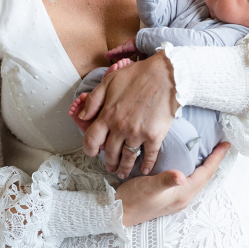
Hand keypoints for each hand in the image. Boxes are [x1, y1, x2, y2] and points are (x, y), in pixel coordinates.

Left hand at [80, 51, 179, 177]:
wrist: (165, 75)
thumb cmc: (138, 75)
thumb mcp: (109, 82)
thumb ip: (94, 100)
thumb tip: (82, 116)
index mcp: (107, 115)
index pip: (91, 139)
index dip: (89, 149)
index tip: (92, 153)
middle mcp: (120, 127)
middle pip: (110, 152)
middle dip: (108, 162)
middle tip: (110, 166)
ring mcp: (138, 133)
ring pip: (127, 157)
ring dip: (124, 168)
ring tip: (123, 172)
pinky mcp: (155, 136)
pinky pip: (149, 155)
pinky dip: (147, 165)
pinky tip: (146, 170)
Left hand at [105, 36, 144, 60]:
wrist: (145, 43)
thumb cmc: (145, 48)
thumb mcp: (143, 56)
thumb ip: (141, 60)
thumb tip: (141, 65)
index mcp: (133, 50)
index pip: (127, 54)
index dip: (123, 56)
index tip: (120, 59)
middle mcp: (128, 48)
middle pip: (120, 53)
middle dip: (116, 55)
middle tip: (111, 57)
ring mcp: (125, 47)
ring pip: (116, 52)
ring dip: (111, 54)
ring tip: (106, 56)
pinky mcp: (122, 47)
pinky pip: (115, 51)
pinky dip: (111, 53)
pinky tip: (106, 55)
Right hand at [115, 142, 229, 225]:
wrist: (117, 214)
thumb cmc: (132, 200)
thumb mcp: (148, 187)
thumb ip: (166, 180)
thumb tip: (181, 176)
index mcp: (183, 194)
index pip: (206, 173)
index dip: (216, 158)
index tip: (225, 144)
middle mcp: (183, 198)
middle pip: (205, 177)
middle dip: (213, 161)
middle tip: (219, 146)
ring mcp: (176, 199)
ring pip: (197, 180)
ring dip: (204, 166)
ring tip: (207, 152)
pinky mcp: (168, 198)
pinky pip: (188, 182)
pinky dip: (193, 171)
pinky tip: (187, 164)